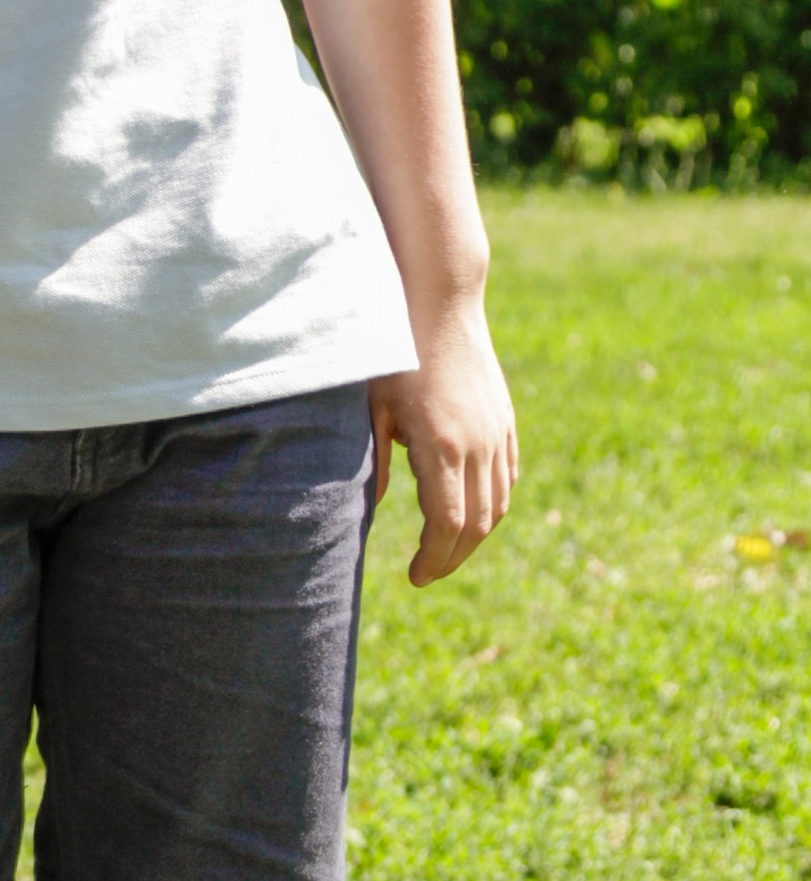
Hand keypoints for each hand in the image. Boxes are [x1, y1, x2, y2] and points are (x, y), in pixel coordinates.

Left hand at [370, 296, 515, 583]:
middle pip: (476, 525)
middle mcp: (476, 446)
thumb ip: (375, 464)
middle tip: (428, 572)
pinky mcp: (504, 420)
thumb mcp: (372, 409)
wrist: (439, 304)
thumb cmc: (394, 353)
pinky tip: (474, 513)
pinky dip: (494, 503)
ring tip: (447, 551)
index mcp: (439, 447)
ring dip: (475, 537)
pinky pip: (507, 476)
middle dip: (452, 557)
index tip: (414, 576)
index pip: (446, 525)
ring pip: (497, 504)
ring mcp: (496, 433)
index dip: (433, 559)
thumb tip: (373, 511)